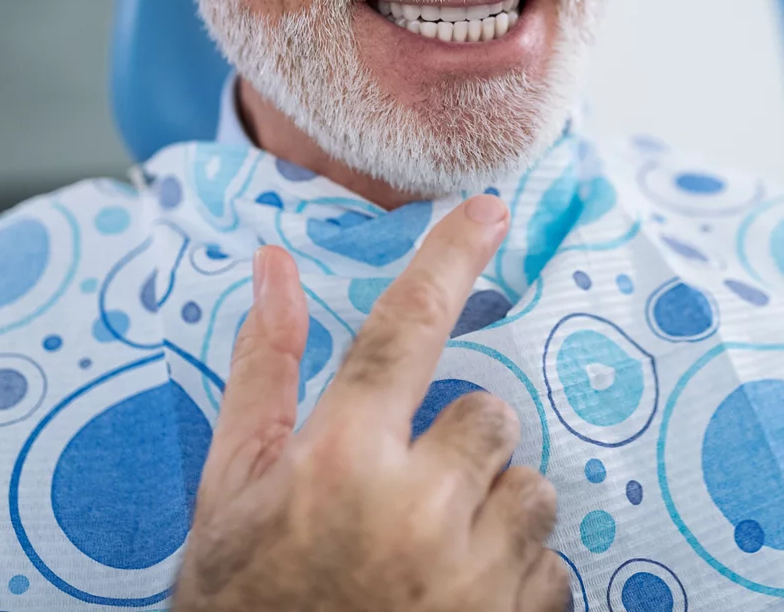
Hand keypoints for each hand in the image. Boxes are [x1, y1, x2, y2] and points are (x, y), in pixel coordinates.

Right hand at [173, 195, 567, 610]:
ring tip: (429, 555)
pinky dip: (516, 577)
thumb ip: (263, 373)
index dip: (449, 258)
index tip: (488, 211)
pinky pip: (552, 565)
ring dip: (495, 510)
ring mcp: (473, 573)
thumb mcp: (231, 492)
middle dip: (460, 445)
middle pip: (492, 415)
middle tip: (406, 494)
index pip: (406, 327)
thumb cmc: (241, 606)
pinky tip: (455, 601)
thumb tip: (273, 265)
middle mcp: (416, 507)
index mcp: (340, 460)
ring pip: (532, 487)